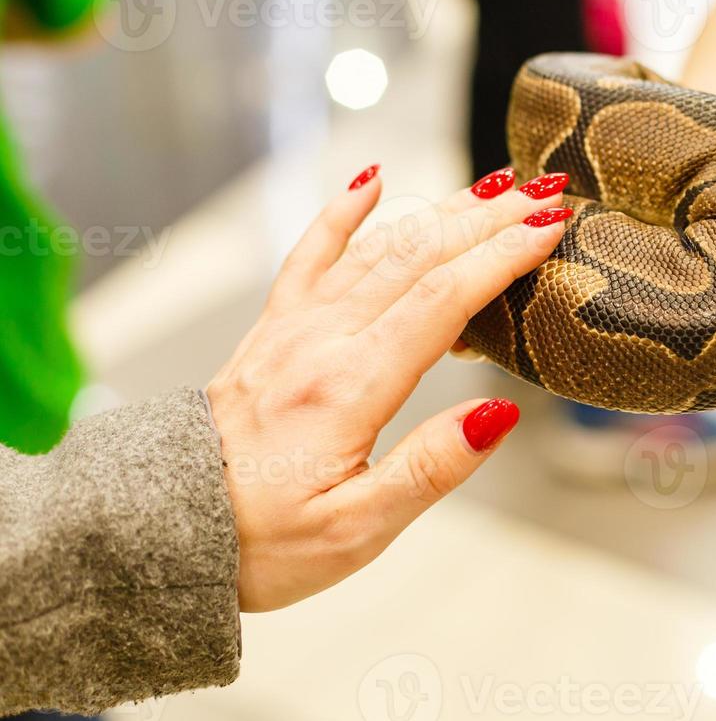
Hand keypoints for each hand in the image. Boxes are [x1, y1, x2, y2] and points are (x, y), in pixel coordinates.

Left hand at [206, 165, 571, 610]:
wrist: (161, 532)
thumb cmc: (261, 540)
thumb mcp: (358, 530)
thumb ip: (432, 467)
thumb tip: (498, 414)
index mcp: (348, 387)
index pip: (441, 298)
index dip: (501, 256)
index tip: (550, 229)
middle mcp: (319, 341)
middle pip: (417, 256)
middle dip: (488, 219)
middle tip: (545, 193)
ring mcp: (293, 328)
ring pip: (376, 247)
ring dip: (440, 211)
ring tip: (493, 187)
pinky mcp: (273, 330)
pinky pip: (310, 253)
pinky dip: (343, 211)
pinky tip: (370, 179)